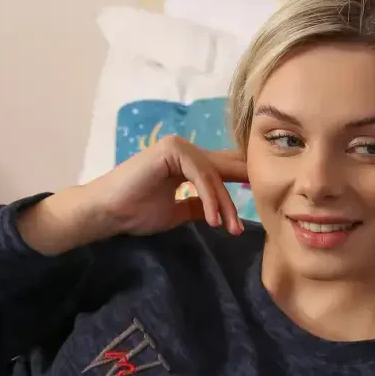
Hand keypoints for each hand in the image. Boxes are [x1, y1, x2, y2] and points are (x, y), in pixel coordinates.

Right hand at [86, 136, 248, 238]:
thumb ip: (197, 205)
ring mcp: (178, 147)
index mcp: (186, 163)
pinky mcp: (172, 149)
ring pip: (213, 175)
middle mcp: (184, 150)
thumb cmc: (135, 212)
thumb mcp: (176, 211)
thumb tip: (220, 211)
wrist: (107, 212)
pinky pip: (200, 175)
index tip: (264, 199)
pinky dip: (209, 198)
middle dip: (244, 188)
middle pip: (224, 167)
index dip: (242, 180)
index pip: (221, 168)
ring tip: (230, 228)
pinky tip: (213, 219)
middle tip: (267, 208)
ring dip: (224, 203)